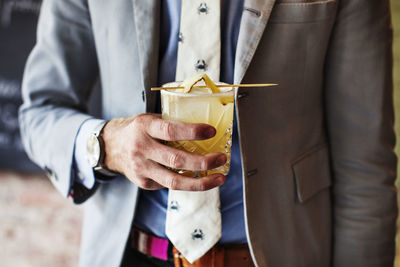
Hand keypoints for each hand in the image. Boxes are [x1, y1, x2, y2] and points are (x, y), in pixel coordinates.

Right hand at [101, 113, 226, 190]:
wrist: (109, 146)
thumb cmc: (136, 130)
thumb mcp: (149, 119)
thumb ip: (170, 124)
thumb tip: (204, 128)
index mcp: (144, 127)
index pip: (170, 130)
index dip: (192, 131)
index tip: (211, 131)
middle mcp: (141, 148)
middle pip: (175, 159)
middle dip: (203, 162)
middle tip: (221, 158)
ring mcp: (141, 168)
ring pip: (174, 181)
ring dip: (200, 182)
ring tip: (219, 178)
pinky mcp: (143, 182)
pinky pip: (168, 184)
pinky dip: (186, 182)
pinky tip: (197, 178)